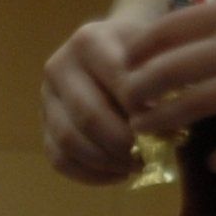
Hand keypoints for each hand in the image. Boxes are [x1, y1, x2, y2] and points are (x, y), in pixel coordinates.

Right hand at [41, 11, 157, 183]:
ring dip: (107, 162)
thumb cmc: (145, 53)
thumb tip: (169, 127)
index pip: (118, 84)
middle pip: (89, 116)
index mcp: (89, 40)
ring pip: (68, 141)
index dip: (146, 113)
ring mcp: (47, 97)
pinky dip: (90, 174)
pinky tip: (119, 173)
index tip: (172, 129)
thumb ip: (166, 81)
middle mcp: (60, 65)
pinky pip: (59, 159)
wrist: (116, 46)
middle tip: (153, 155)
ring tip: (138, 165)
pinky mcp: (43, 124)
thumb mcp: (160, 52)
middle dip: (125, 144)